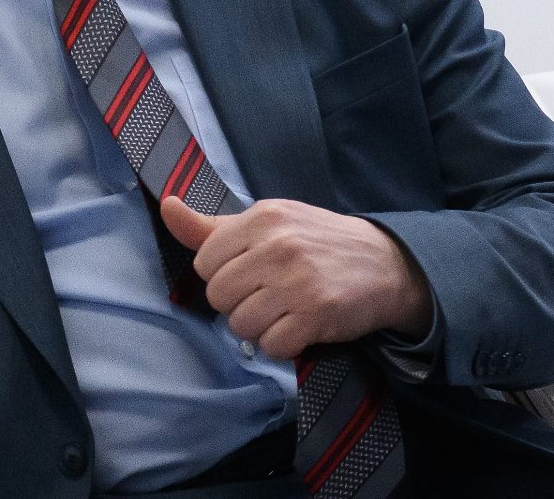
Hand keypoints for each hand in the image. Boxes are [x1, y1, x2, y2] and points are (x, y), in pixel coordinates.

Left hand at [160, 196, 431, 358]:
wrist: (387, 263)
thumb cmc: (316, 241)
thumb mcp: (267, 222)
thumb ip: (211, 226)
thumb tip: (167, 206)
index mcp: (261, 219)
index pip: (205, 262)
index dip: (221, 276)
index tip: (246, 275)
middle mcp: (277, 247)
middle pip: (219, 296)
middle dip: (237, 304)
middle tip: (265, 297)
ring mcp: (298, 281)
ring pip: (242, 324)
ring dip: (259, 327)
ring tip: (283, 312)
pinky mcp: (318, 314)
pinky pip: (273, 345)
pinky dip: (282, 345)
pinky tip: (299, 328)